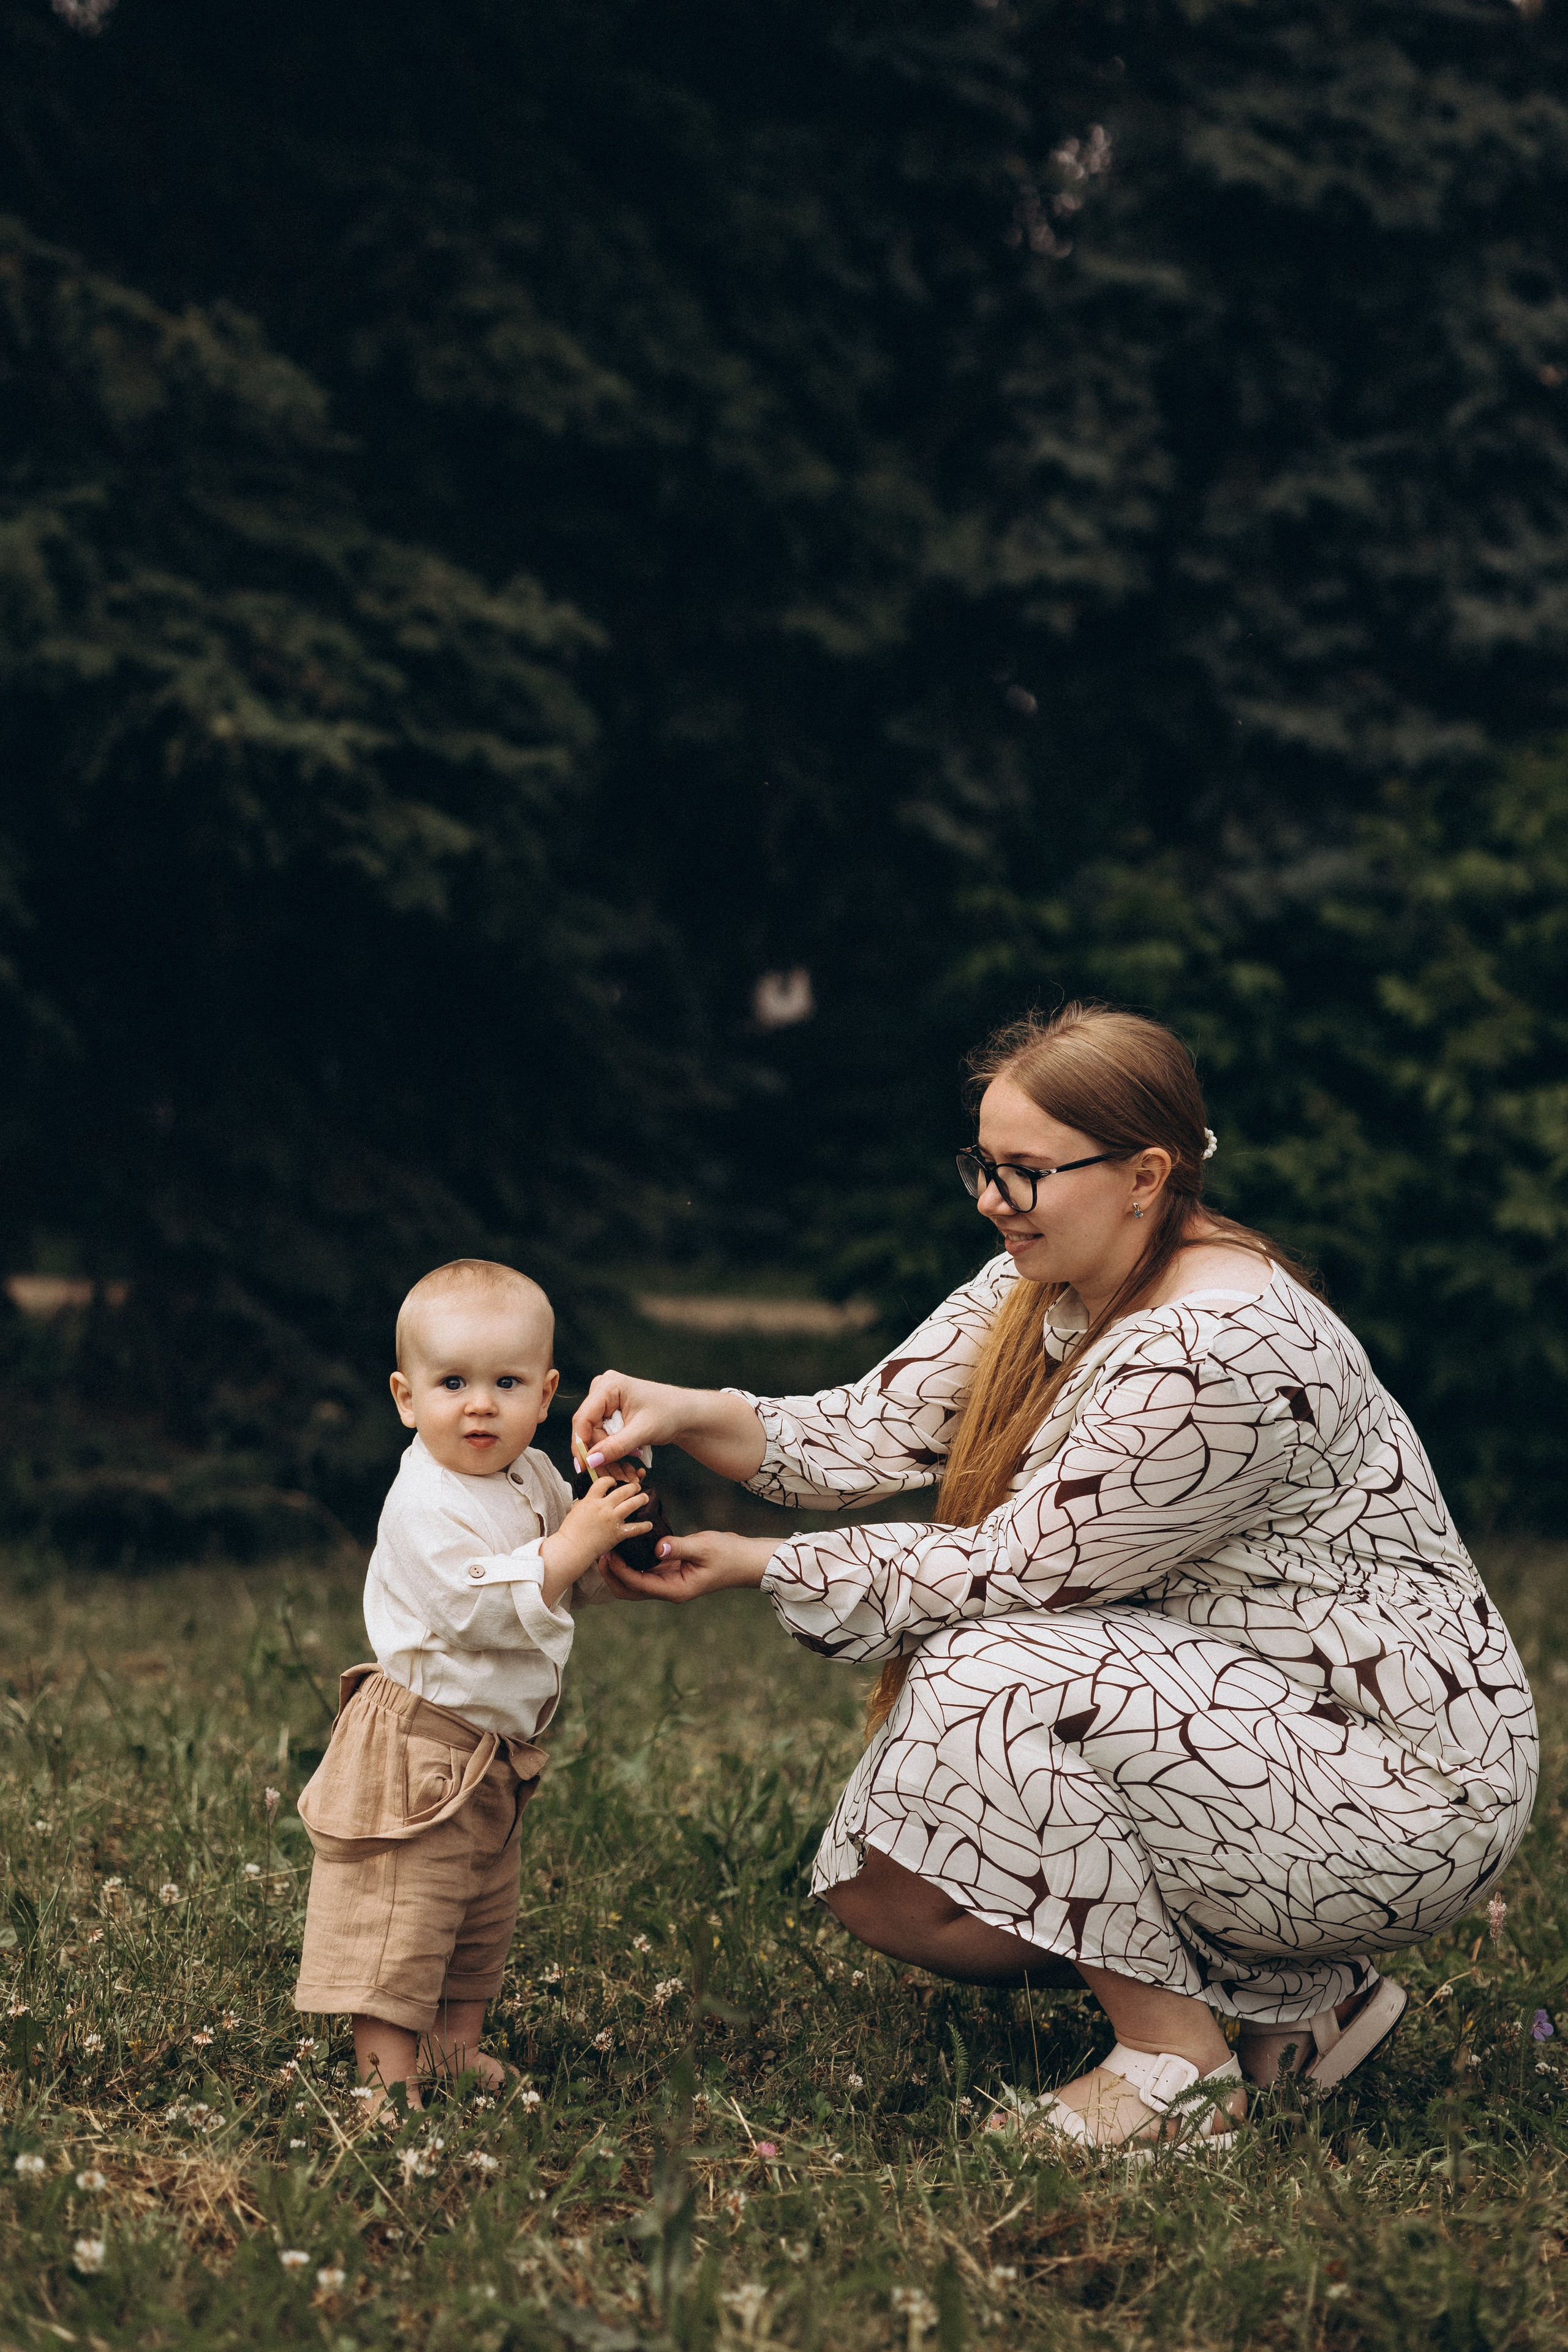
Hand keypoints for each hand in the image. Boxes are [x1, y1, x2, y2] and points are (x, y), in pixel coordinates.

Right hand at [541, 1476, 652, 1605]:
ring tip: (645, 1497)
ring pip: (631, 1504)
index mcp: (591, 1500)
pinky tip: (649, 1525)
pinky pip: (635, 1528)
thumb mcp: (576, 1510)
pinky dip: (644, 1526)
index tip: (615, 1482)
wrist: (571, 1548)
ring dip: (640, 1499)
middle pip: (622, 1491)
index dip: (611, 1480)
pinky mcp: (617, 1533)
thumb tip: (590, 1499)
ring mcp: (612, 1519)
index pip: (603, 1482)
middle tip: (637, 1486)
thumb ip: (586, 1502)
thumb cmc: (570, 1531)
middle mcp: (603, 1507)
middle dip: (632, 1487)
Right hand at [572, 1370, 767, 1483]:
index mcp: (608, 1385)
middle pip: (588, 1429)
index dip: (581, 1445)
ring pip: (595, 1436)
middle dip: (600, 1456)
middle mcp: (602, 1389)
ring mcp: (605, 1400)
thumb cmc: (670, 1415)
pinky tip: (626, 1466)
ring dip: (608, 1458)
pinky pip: (603, 1436)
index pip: (583, 1418)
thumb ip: (615, 1446)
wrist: (686, 1414)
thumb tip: (590, 1461)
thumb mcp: (643, 1432)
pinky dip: (613, 1453)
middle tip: (615, 1477)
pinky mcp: (610, 1412)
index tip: (585, 1468)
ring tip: (626, 1476)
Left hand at [598, 1529, 775, 1604]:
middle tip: (600, 1554)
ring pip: (636, 1582)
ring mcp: (671, 1583)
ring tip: (608, 1549)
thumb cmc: (729, 1554)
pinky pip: (646, 1571)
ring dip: (620, 1570)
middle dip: (613, 1575)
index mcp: (676, 1589)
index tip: (608, 1553)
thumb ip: (679, 1547)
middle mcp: (670, 1590)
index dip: (620, 1571)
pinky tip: (627, 1545)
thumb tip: (656, 1545)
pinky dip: (633, 1562)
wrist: (747, 1560)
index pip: (638, 1583)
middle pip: (631, 1591)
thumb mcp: (704, 1547)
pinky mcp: (673, 1573)